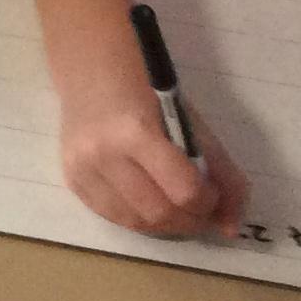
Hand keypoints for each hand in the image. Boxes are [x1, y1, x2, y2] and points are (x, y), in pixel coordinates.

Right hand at [58, 74, 249, 239]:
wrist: (91, 72)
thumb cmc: (148, 93)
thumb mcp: (192, 124)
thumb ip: (222, 173)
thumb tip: (230, 228)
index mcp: (137, 132)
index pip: (183, 192)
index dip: (208, 201)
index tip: (212, 192)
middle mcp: (104, 154)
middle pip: (159, 214)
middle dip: (189, 219)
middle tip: (198, 208)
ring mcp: (82, 168)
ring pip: (135, 223)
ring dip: (165, 224)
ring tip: (176, 208)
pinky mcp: (70, 178)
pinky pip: (112, 217)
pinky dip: (138, 218)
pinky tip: (148, 201)